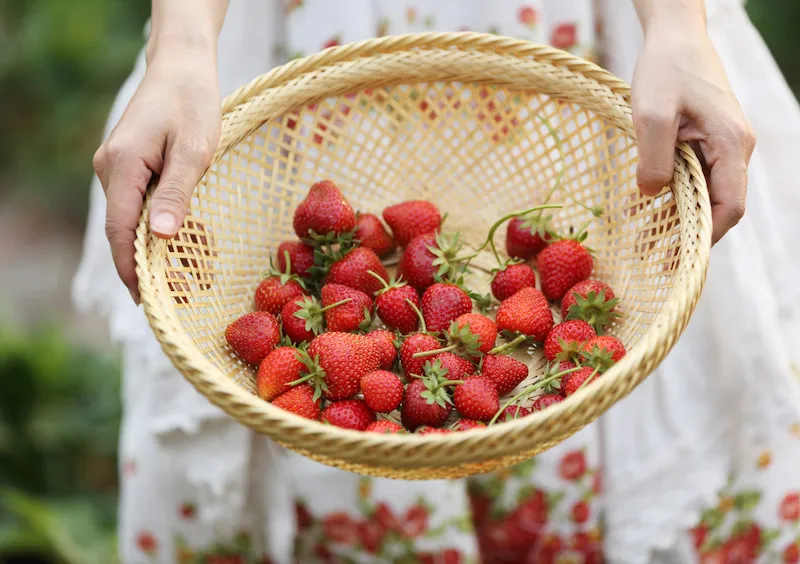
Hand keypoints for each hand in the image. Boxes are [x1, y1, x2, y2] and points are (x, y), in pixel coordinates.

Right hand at [93, 46, 219, 302]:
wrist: (181, 69)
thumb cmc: (192, 104)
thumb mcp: (194, 150)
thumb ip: (177, 192)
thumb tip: (161, 237)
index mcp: (122, 165)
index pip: (121, 229)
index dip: (132, 268)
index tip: (147, 301)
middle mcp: (111, 170)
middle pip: (126, 229)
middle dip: (150, 265)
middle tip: (179, 296)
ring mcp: (118, 169)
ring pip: (136, 220)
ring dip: (162, 248)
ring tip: (194, 275)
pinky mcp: (130, 167)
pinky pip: (143, 205)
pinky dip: (165, 226)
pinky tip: (192, 242)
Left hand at [631, 12, 755, 244]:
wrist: (675, 35)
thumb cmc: (665, 68)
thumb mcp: (651, 114)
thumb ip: (653, 158)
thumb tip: (650, 195)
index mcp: (730, 143)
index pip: (730, 205)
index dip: (706, 236)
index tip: (678, 257)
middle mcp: (734, 148)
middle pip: (719, 205)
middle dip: (689, 234)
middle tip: (656, 262)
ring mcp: (722, 144)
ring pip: (705, 193)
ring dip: (678, 218)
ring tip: (647, 245)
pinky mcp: (706, 140)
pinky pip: (694, 177)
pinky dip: (673, 197)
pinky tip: (645, 211)